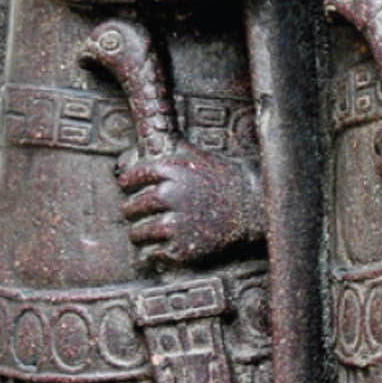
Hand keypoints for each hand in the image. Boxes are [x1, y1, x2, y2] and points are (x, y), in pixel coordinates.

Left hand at [117, 148, 264, 267]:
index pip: (130, 180)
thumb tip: (140, 128)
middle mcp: (168, 196)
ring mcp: (174, 224)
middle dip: (132, 211)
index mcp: (168, 171)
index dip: (129, 185)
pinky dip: (154, 252)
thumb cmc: (221, 178)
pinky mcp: (182, 248)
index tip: (132, 189)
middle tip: (139, 213)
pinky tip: (164, 244)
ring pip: (137, 233)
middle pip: (130, 208)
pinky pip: (152, 254)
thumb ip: (166, 144)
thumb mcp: (194, 154)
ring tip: (148, 231)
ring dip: (140, 233)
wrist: (252, 207)